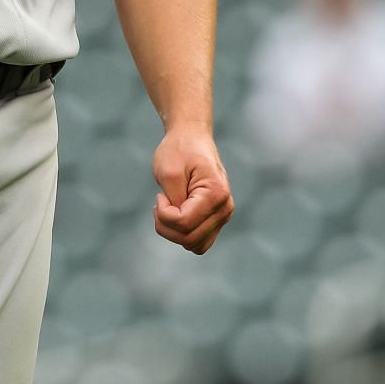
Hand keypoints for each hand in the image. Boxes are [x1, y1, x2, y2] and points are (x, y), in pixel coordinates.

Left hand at [151, 126, 234, 253]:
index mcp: (216, 194)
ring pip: (194, 245)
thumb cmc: (179, 150)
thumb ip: (174, 201)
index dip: (164, 215)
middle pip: (189, 239)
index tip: (159, 196)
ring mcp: (223, 215)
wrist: (191, 138)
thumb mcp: (169, 172)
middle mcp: (225, 208)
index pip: (184, 223)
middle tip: (160, 203)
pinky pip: (199, 241)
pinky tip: (175, 214)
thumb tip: (179, 225)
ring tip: (167, 208)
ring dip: (173, 232)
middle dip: (166, 226)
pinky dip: (182, 233)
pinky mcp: (217, 220)